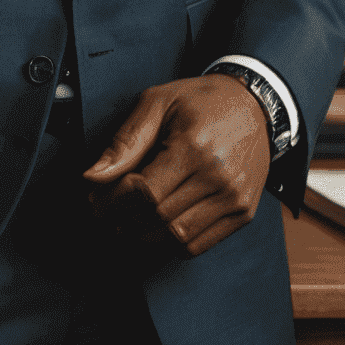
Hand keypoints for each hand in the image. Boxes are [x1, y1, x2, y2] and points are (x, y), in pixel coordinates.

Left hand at [82, 73, 270, 258]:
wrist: (252, 104)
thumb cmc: (201, 100)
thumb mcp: (157, 103)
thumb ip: (125, 142)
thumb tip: (92, 176)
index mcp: (194, 146)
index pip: (144, 191)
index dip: (114, 201)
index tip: (95, 200)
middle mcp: (218, 176)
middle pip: (158, 216)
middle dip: (123, 219)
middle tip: (104, 213)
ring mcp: (234, 198)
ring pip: (177, 236)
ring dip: (144, 236)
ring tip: (124, 223)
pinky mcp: (243, 213)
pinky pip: (200, 244)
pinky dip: (171, 244)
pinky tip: (155, 228)